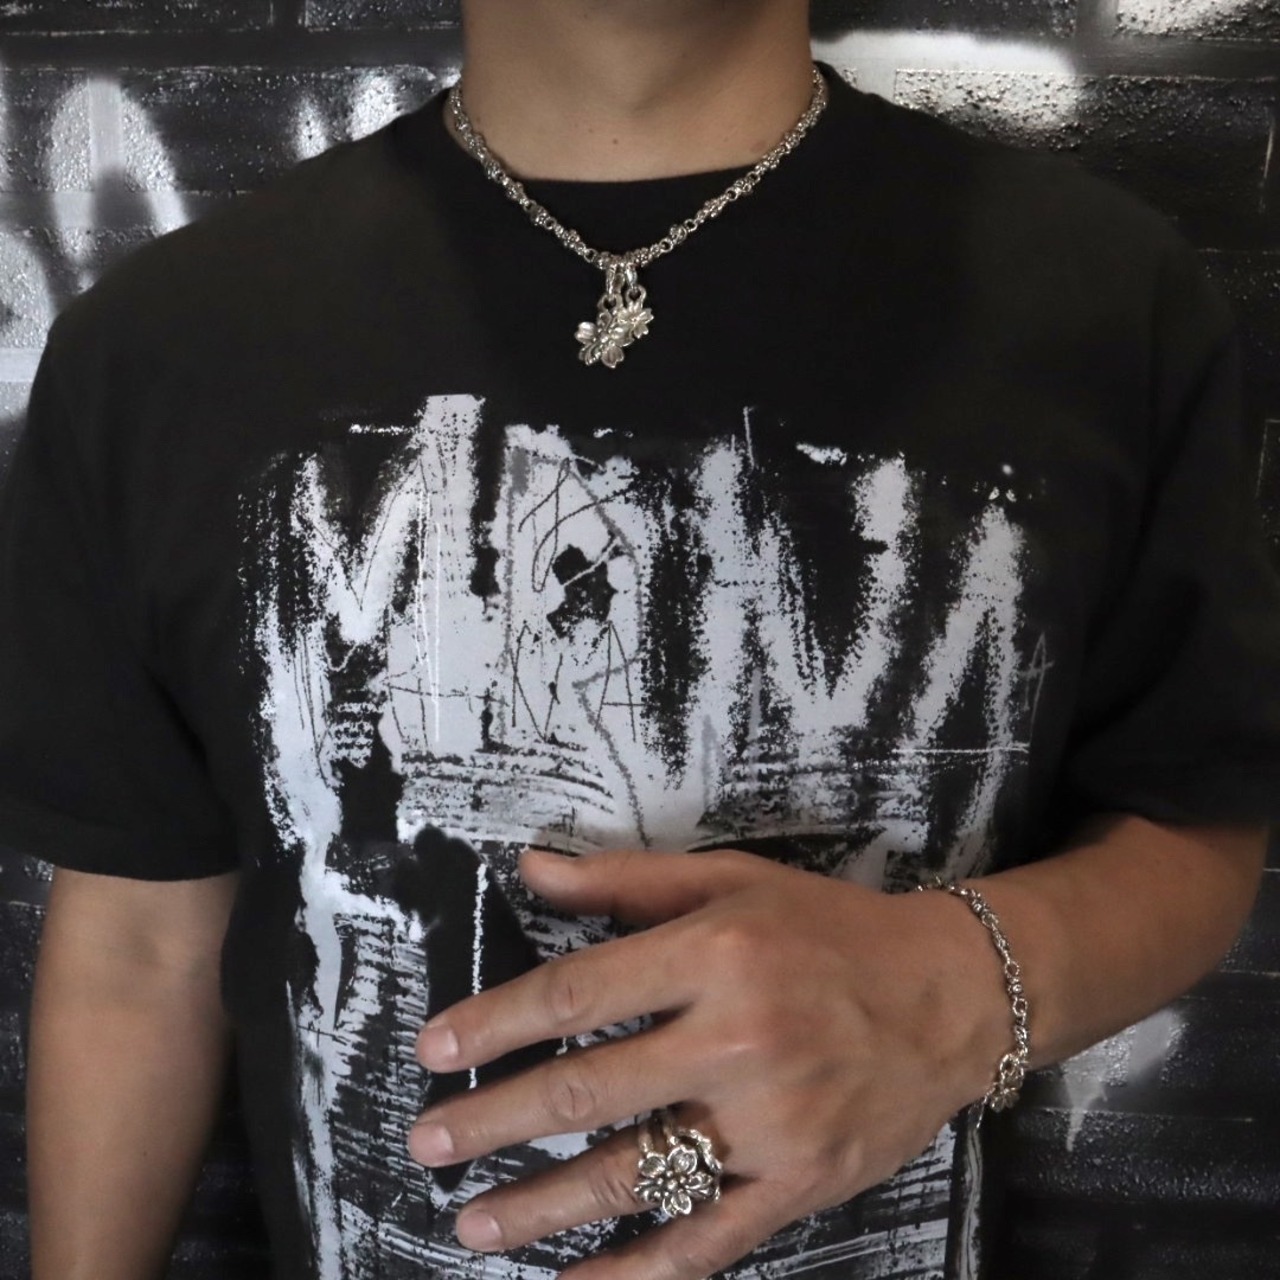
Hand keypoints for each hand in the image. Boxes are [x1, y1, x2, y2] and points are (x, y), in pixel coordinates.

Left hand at [407, 847, 1004, 1278]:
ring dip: (542, 1206)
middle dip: (493, 1121)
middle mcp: (737, 1040)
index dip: (495, 1024)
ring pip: (634, 1176)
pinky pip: (705, 1242)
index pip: (576, 995)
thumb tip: (531, 868)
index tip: (435, 1050)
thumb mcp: (733, 879)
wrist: (951, 993)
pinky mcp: (799, 1185)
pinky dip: (635, 1273)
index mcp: (715, 954)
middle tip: (427, 1143)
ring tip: (473, 1222)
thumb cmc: (829, 927)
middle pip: (587, 1092)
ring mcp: (770, 1124)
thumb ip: (627, 879)